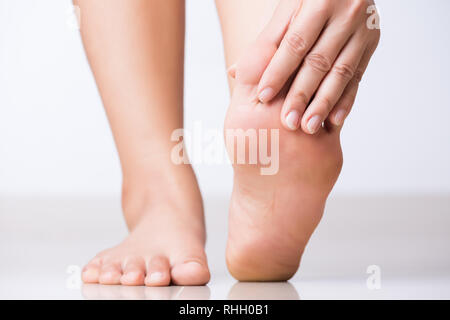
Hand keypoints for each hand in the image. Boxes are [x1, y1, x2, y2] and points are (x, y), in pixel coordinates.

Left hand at [252, 0, 379, 132]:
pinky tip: (334, 120)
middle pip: (319, 62)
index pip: (296, 43)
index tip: (264, 96)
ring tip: (308, 127)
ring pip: (341, 73)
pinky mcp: (372, 43)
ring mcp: (363, 29)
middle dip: (301, 95)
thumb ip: (266, 41)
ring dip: (323, 104)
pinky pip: (358, 76)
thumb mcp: (288, 9)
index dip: (278, 71)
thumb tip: (236, 72)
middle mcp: (347, 14)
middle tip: (288, 122)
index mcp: (321, 0)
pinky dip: (346, 100)